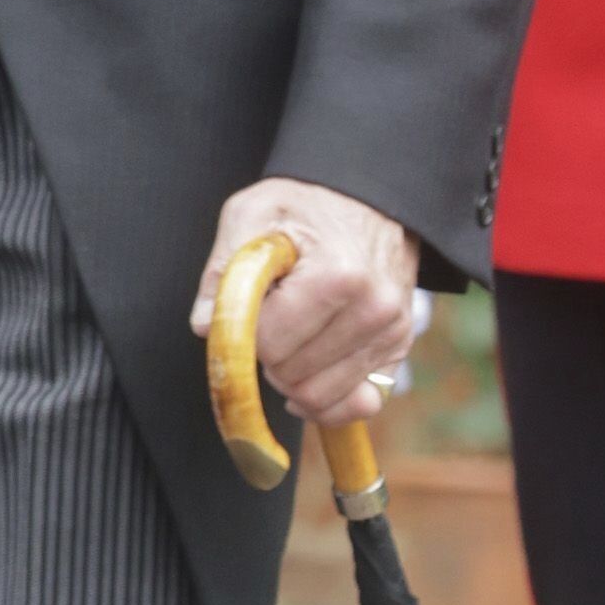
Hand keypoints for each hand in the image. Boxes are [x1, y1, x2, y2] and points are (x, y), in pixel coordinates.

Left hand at [189, 177, 424, 430]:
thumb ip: (223, 270)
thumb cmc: (303, 207)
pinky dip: (325, 400)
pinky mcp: (398, 348)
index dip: (245, 332)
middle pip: (292, 376)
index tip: (250, 304)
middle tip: (271, 317)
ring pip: (319, 397)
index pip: (268, 344)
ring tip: (291, 335)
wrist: (368, 199)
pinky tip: (308, 373)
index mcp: (336, 276)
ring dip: (292, 379)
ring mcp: (392, 333)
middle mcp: (373, 310)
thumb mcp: (251, 215)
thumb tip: (206, 327)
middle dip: (267, 357)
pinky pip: (357, 405)